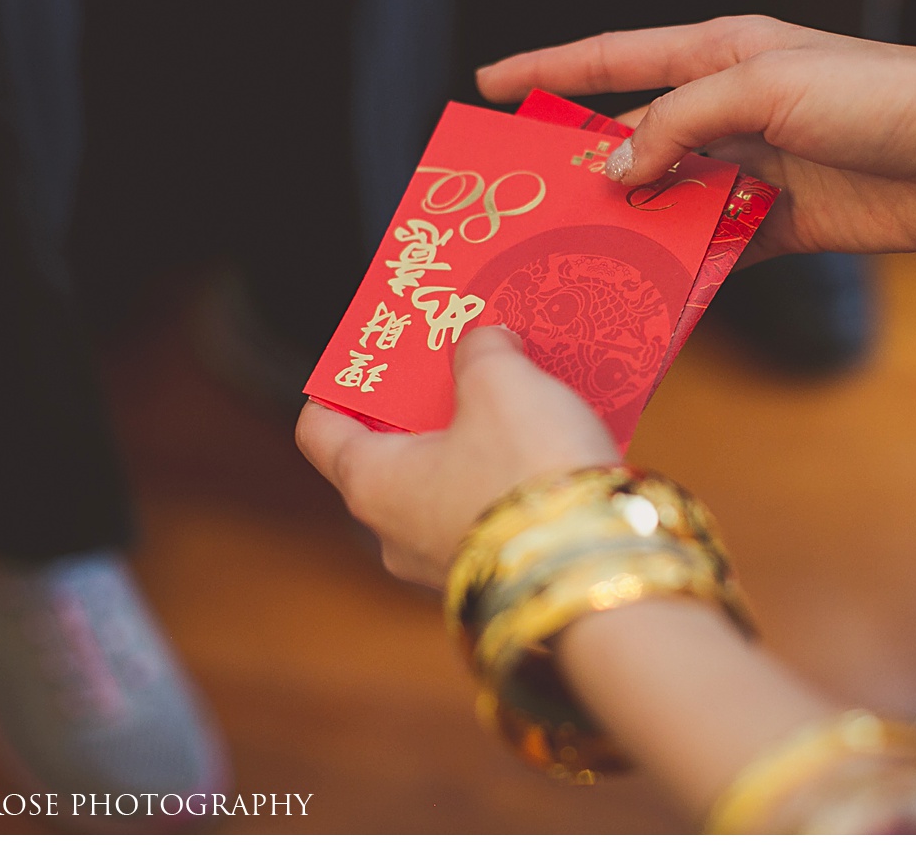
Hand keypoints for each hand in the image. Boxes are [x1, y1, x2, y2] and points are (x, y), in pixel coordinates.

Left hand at [295, 325, 618, 587]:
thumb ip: (481, 349)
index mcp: (372, 483)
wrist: (596, 573)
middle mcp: (396, 533)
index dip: (340, 386)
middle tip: (456, 361)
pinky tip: (548, 443)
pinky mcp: (496, 576)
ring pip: (448, 482)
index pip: (319, 431)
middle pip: (393, 452)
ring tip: (515, 395)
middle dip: (425, 403)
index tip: (368, 356)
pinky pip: (491, 511)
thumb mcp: (501, 383)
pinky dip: (509, 475)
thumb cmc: (528, 474)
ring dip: (477, 439)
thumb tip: (483, 339)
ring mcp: (445, 562)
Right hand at [477, 16, 915, 263]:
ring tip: (574, 258)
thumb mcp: (765, 88)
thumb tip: (617, 166)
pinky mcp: (775, 223)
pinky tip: (649, 290)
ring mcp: (749, 168)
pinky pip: (711, 247)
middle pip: (633, 138)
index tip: (490, 82)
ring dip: (628, 227)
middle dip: (581, 168)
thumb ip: (680, 122)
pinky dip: (682, 268)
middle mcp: (727, 109)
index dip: (549, 67)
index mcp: (719, 55)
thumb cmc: (871, 96)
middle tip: (525, 204)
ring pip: (666, 199)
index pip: (614, 57)